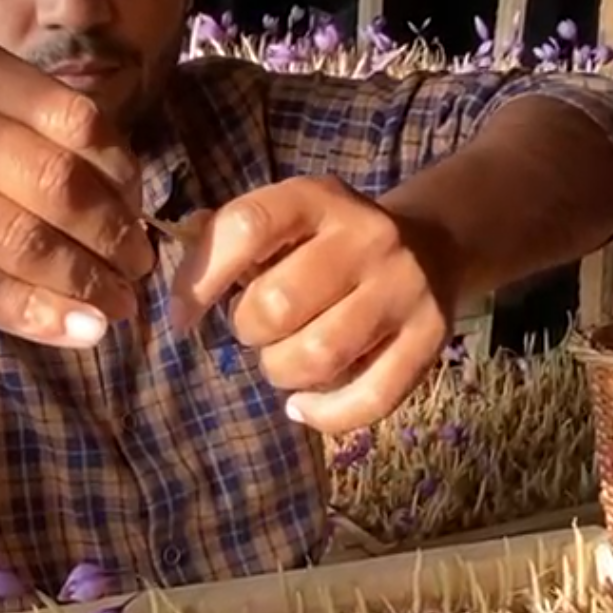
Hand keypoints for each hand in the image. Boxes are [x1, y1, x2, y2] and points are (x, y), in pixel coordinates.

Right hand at [0, 25, 155, 348]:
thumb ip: (0, 120)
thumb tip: (111, 178)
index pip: (71, 112)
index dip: (121, 169)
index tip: (137, 207)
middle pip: (55, 176)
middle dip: (114, 231)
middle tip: (139, 266)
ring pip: (19, 235)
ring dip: (86, 279)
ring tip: (119, 308)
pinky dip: (35, 313)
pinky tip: (78, 332)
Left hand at [169, 176, 457, 433]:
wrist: (431, 246)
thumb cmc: (329, 244)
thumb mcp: (286, 222)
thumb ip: (231, 243)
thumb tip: (181, 280)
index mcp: (317, 198)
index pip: (246, 228)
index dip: (201, 278)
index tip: (183, 316)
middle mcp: (366, 236)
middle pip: (278, 303)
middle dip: (248, 331)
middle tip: (256, 332)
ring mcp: (402, 288)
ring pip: (319, 354)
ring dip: (282, 371)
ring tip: (282, 362)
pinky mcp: (430, 338)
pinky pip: (370, 398)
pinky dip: (325, 415)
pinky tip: (304, 408)